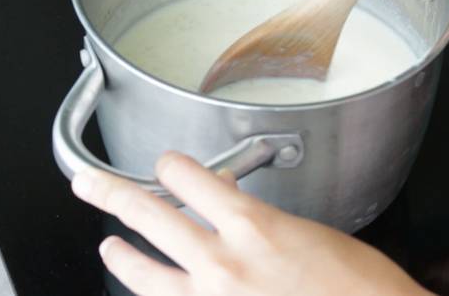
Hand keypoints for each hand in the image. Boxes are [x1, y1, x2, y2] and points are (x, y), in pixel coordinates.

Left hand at [72, 153, 432, 295]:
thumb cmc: (357, 286)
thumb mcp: (308, 233)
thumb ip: (258, 218)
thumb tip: (228, 205)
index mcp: (253, 225)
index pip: (188, 177)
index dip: (171, 165)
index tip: (167, 165)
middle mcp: (224, 263)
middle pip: (150, 214)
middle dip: (113, 193)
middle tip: (90, 184)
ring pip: (145, 270)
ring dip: (122, 254)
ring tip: (110, 246)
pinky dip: (153, 292)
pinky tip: (147, 289)